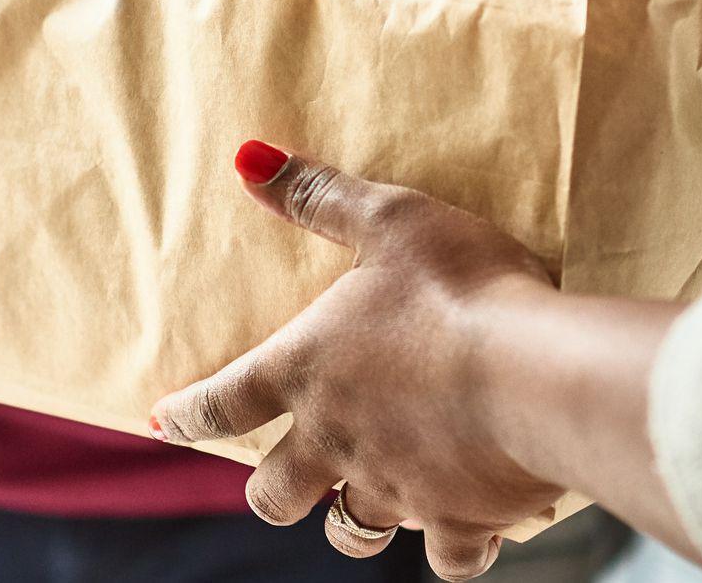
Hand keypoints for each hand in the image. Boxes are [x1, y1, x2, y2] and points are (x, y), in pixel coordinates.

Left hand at [149, 141, 565, 579]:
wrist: (536, 374)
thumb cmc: (459, 287)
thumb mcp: (392, 220)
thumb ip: (320, 195)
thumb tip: (247, 158)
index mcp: (308, 370)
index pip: (224, 400)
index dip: (189, 412)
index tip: (164, 421)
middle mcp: (336, 440)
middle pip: (273, 494)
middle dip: (270, 492)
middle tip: (279, 483)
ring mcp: (394, 487)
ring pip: (350, 528)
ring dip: (352, 519)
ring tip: (369, 504)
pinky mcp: (457, 519)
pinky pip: (446, 556)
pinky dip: (454, 546)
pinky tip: (471, 526)